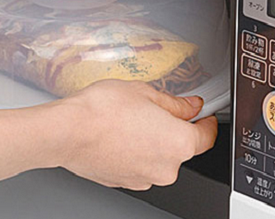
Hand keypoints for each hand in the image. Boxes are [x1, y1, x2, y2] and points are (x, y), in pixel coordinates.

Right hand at [57, 80, 217, 190]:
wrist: (67, 131)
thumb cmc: (102, 110)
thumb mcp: (145, 92)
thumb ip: (174, 103)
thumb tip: (190, 106)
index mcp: (179, 143)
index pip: (207, 136)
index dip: (206, 121)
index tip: (201, 114)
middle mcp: (166, 168)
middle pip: (181, 147)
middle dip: (172, 128)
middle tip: (153, 109)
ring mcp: (144, 179)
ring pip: (158, 157)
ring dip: (152, 141)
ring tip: (130, 120)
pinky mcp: (125, 182)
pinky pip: (139, 165)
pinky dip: (135, 152)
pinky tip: (119, 134)